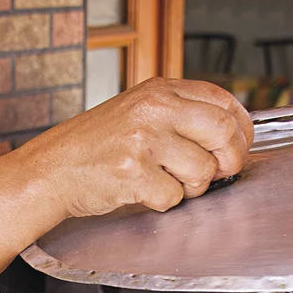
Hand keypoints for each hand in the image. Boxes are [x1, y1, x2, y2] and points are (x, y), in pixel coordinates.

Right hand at [16, 77, 253, 218]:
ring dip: (192, 187)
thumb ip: (179, 114)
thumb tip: (230, 134)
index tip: (238, 146)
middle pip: (223, 133)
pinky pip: (174, 197)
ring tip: (166, 182)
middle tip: (219, 173)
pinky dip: (163, 202)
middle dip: (229, 160)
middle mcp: (153, 110)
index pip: (223, 101)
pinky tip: (143, 192)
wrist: (51, 171)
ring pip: (202, 171)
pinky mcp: (133, 174)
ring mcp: (143, 141)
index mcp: (158, 90)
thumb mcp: (136, 111)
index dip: (240, 129)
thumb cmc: (93, 146)